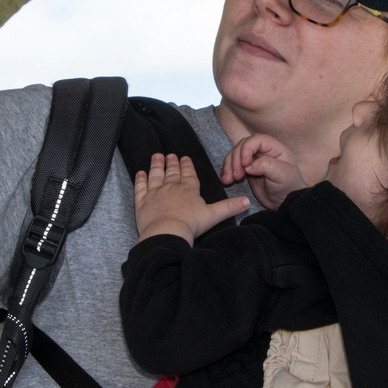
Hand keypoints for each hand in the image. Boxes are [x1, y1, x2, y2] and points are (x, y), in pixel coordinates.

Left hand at [135, 154, 249, 244]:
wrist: (167, 232)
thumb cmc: (191, 224)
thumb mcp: (213, 215)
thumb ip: (229, 207)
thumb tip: (247, 202)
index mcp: (189, 189)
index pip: (188, 174)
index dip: (187, 166)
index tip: (185, 158)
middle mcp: (171, 187)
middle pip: (172, 172)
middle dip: (172, 163)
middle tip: (170, 155)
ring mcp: (155, 193)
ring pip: (156, 175)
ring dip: (156, 165)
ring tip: (156, 156)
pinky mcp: (142, 201)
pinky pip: (140, 187)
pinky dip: (140, 179)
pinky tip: (140, 173)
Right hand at [221, 134, 306, 209]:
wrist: (285, 202)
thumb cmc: (288, 186)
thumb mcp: (282, 175)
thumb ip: (266, 166)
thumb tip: (248, 166)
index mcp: (273, 148)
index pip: (256, 140)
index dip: (247, 149)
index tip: (245, 164)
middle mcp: (262, 151)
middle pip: (242, 146)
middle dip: (236, 160)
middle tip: (237, 176)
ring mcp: (253, 160)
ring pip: (234, 155)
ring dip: (229, 166)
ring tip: (229, 180)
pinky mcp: (246, 170)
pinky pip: (232, 166)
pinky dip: (227, 172)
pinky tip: (226, 180)